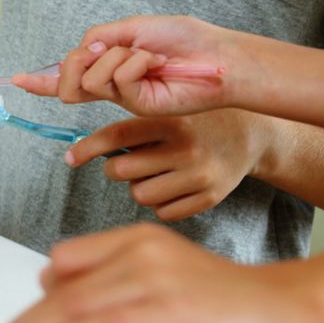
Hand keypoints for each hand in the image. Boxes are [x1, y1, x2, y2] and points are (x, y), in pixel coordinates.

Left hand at [0, 224, 314, 322]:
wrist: (283, 304)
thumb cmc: (224, 301)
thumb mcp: (164, 279)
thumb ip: (120, 288)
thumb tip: (69, 313)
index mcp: (135, 238)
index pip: (64, 261)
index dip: (41, 295)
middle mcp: (139, 249)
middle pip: (61, 284)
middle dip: (26, 319)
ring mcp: (153, 276)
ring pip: (74, 305)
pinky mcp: (167, 308)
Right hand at [13, 15, 248, 115]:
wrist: (216, 57)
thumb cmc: (184, 40)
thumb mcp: (134, 28)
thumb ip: (101, 38)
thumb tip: (80, 54)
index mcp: (110, 65)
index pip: (70, 76)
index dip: (42, 79)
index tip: (18, 79)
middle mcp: (112, 84)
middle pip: (70, 77)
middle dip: (78, 59)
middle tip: (108, 49)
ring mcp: (123, 97)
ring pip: (90, 77)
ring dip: (119, 56)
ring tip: (149, 57)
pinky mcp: (137, 106)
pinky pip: (116, 79)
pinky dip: (134, 63)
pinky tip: (156, 64)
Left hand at [66, 110, 273, 220]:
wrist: (252, 134)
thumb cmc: (198, 121)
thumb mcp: (170, 110)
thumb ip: (134, 126)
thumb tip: (83, 148)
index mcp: (171, 120)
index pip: (116, 137)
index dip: (87, 148)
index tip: (70, 157)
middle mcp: (186, 148)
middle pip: (122, 171)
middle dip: (116, 168)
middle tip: (127, 162)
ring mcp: (200, 175)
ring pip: (140, 195)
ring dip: (139, 186)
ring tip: (155, 173)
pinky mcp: (210, 198)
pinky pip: (163, 212)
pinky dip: (161, 201)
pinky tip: (173, 186)